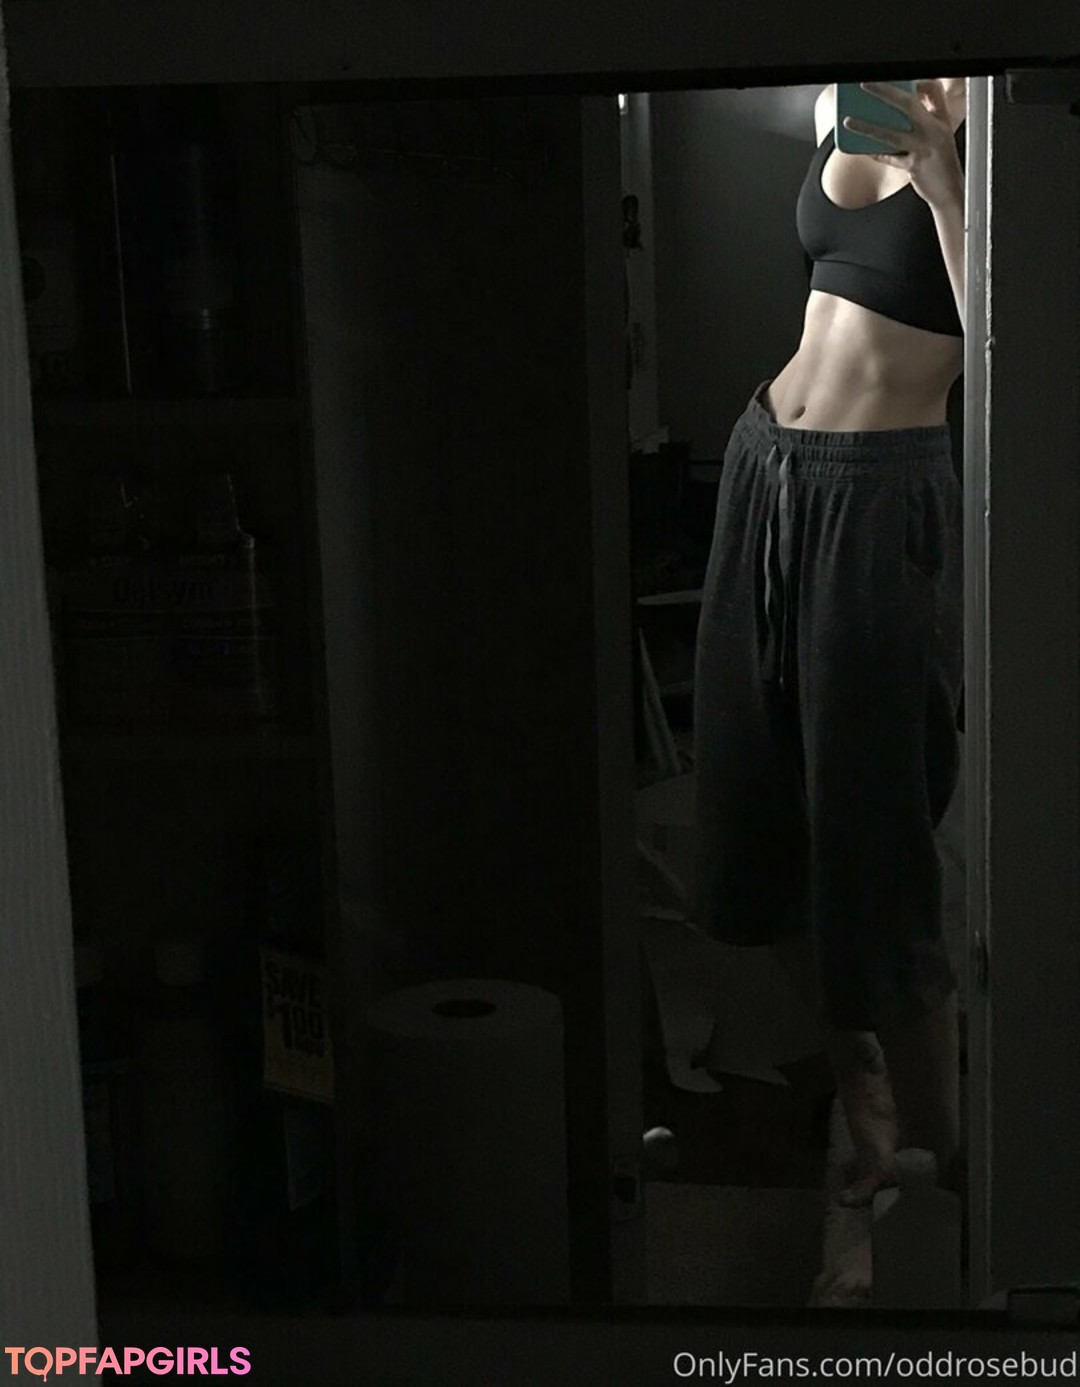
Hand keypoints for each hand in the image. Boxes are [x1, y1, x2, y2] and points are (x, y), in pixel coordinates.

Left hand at [842, 80, 963, 210]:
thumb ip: (928, 118)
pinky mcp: (915, 166)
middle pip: (907, 104)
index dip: (917, 81)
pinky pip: (889, 157)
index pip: (932, 89)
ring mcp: (925, 148)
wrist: (952, 192)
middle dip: (885, 92)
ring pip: (891, 134)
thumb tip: (902, 105)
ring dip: (867, 127)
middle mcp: (935, 130)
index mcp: (942, 119)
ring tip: (849, 122)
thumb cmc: (943, 163)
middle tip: (865, 84)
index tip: (901, 78)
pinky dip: (876, 153)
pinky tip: (865, 150)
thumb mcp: (941, 135)